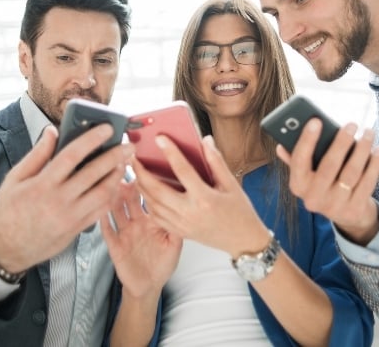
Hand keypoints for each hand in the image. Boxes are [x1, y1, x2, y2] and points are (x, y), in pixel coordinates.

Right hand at [0, 124, 133, 273]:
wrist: (8, 248)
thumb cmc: (9, 210)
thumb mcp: (15, 179)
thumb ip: (36, 154)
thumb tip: (52, 131)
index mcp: (42, 184)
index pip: (71, 155)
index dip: (91, 140)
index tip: (107, 128)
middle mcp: (59, 200)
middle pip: (94, 173)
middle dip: (115, 156)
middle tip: (128, 145)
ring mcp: (70, 217)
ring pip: (103, 193)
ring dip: (117, 176)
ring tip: (124, 163)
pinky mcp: (77, 228)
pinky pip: (101, 210)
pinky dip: (112, 195)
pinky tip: (116, 183)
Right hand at [102, 180, 181, 297]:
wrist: (148, 286)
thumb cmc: (163, 265)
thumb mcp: (175, 245)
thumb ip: (178, 227)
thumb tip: (185, 207)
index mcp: (152, 220)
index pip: (148, 198)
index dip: (147, 184)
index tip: (145, 168)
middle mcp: (137, 223)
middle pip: (130, 200)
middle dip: (128, 186)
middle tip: (125, 170)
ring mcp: (125, 233)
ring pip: (117, 211)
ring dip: (114, 199)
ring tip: (111, 185)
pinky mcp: (115, 245)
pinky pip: (107, 231)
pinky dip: (103, 220)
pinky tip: (100, 210)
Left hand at [132, 135, 269, 258]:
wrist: (243, 240)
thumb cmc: (240, 213)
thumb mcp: (231, 184)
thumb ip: (216, 162)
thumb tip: (206, 142)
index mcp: (204, 198)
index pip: (182, 170)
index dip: (170, 152)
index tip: (160, 139)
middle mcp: (190, 212)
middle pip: (157, 189)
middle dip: (142, 172)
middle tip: (134, 158)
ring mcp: (182, 224)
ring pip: (152, 204)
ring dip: (141, 187)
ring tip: (136, 172)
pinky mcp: (179, 231)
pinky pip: (156, 217)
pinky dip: (148, 203)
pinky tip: (146, 192)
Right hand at [278, 119, 378, 245]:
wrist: (345, 214)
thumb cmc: (324, 184)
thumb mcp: (307, 174)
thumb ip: (296, 159)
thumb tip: (281, 145)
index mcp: (298, 185)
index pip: (299, 161)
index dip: (307, 140)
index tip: (316, 121)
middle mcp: (314, 198)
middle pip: (329, 166)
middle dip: (341, 142)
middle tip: (351, 125)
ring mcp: (335, 206)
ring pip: (351, 173)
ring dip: (362, 150)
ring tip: (368, 133)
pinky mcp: (354, 209)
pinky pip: (367, 183)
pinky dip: (374, 164)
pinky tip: (377, 150)